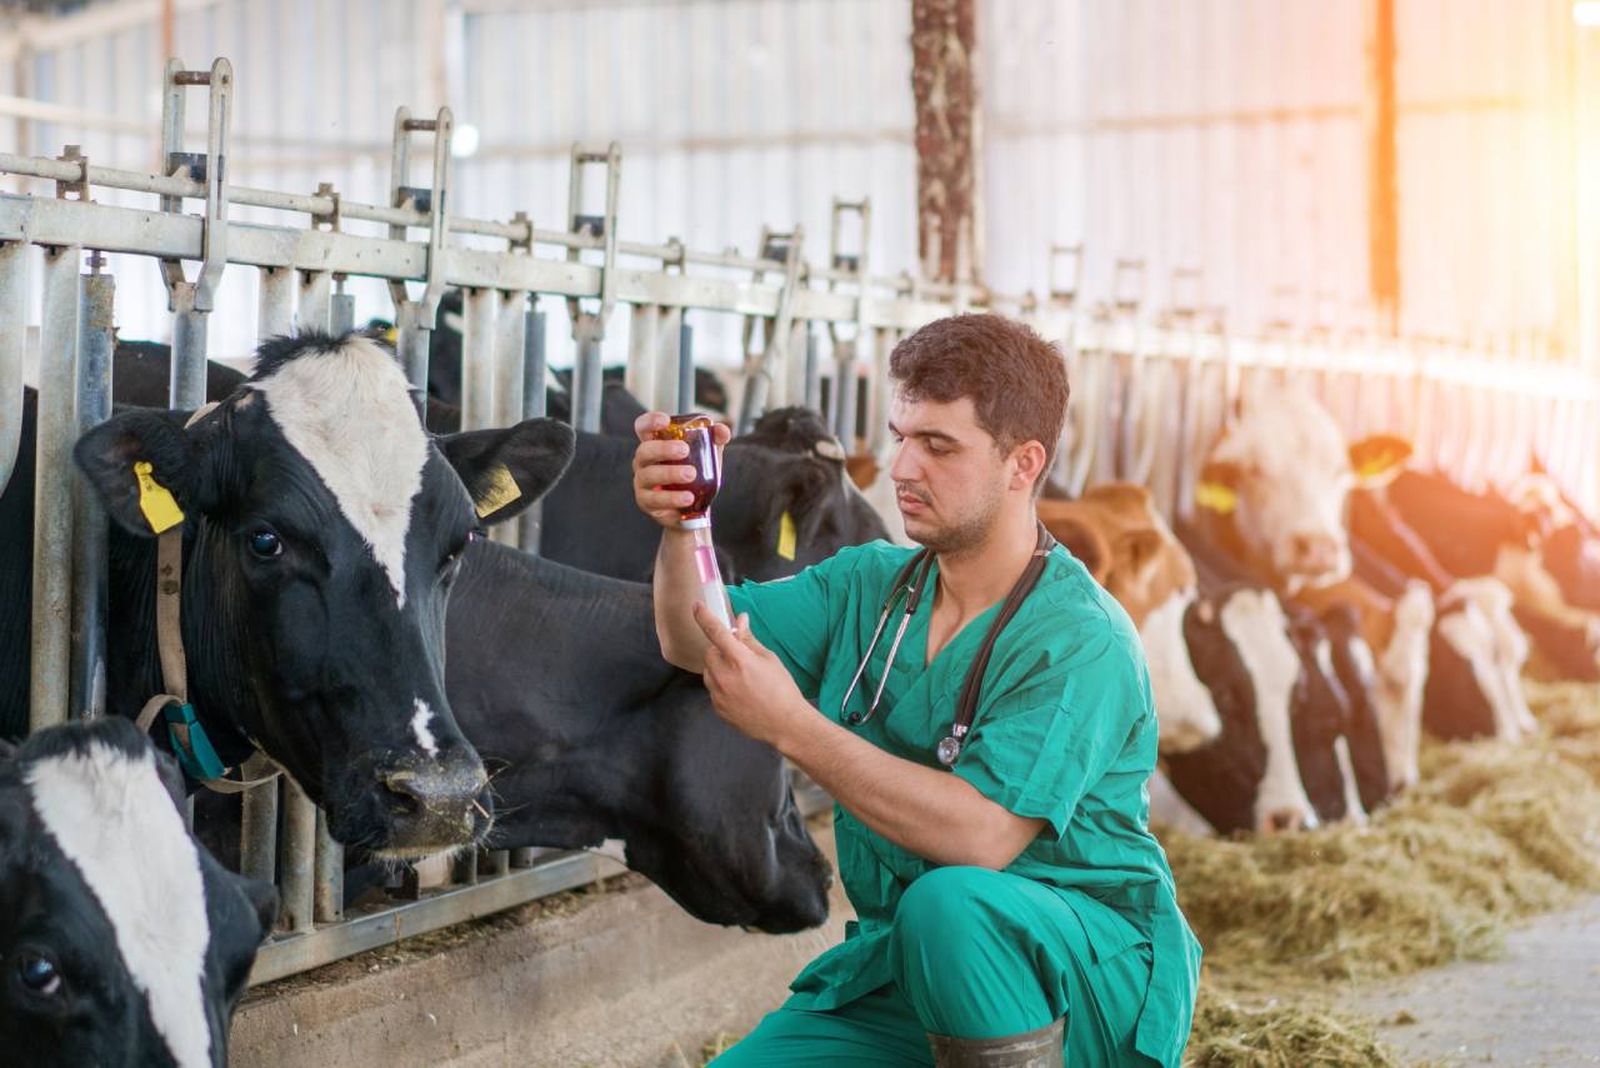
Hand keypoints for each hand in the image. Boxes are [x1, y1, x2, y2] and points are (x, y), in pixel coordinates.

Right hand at [632, 412, 732, 528]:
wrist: (694, 506)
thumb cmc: (695, 472)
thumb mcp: (707, 454)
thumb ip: (714, 440)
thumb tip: (722, 431)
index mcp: (654, 444)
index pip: (643, 427)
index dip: (650, 421)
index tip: (665, 421)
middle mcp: (644, 462)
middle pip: (644, 451)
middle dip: (663, 448)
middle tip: (684, 450)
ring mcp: (642, 482)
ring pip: (648, 475)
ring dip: (669, 473)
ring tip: (691, 475)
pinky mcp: (646, 502)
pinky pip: (655, 500)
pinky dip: (672, 499)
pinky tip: (688, 498)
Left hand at [692, 602, 811, 750]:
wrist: (785, 724)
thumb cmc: (782, 690)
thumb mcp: (769, 659)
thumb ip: (749, 640)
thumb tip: (741, 621)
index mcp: (740, 661)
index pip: (716, 632)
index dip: (704, 617)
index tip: (697, 607)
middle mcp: (725, 677)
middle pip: (710, 653)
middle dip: (720, 650)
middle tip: (737, 655)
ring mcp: (719, 695)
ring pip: (708, 671)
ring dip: (719, 668)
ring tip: (741, 677)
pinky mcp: (717, 708)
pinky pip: (713, 689)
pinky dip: (721, 685)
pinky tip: (740, 691)